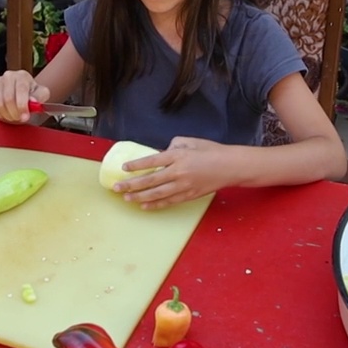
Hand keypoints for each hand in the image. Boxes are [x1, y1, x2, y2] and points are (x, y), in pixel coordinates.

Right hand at [0, 70, 48, 122]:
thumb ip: (40, 97)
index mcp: (23, 76)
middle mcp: (9, 75)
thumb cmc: (33, 95)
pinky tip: (4, 115)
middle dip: (14, 113)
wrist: (23, 93)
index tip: (25, 117)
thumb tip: (32, 101)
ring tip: (13, 117)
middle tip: (19, 119)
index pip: (21, 90)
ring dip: (6, 115)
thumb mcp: (42, 95)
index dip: (22, 106)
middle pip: (8, 98)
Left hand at [113, 136, 230, 209]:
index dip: (137, 165)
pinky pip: (168, 201)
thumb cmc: (211, 151)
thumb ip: (173, 146)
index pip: (152, 161)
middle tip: (117, 188)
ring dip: (139, 197)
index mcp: (178, 155)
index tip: (124, 168)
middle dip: (131, 185)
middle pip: (150, 181)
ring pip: (157, 194)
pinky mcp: (188, 195)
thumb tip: (161, 153)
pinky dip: (155, 204)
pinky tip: (144, 205)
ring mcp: (183, 186)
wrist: (230, 166)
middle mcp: (178, 172)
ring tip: (126, 198)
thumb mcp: (191, 141)